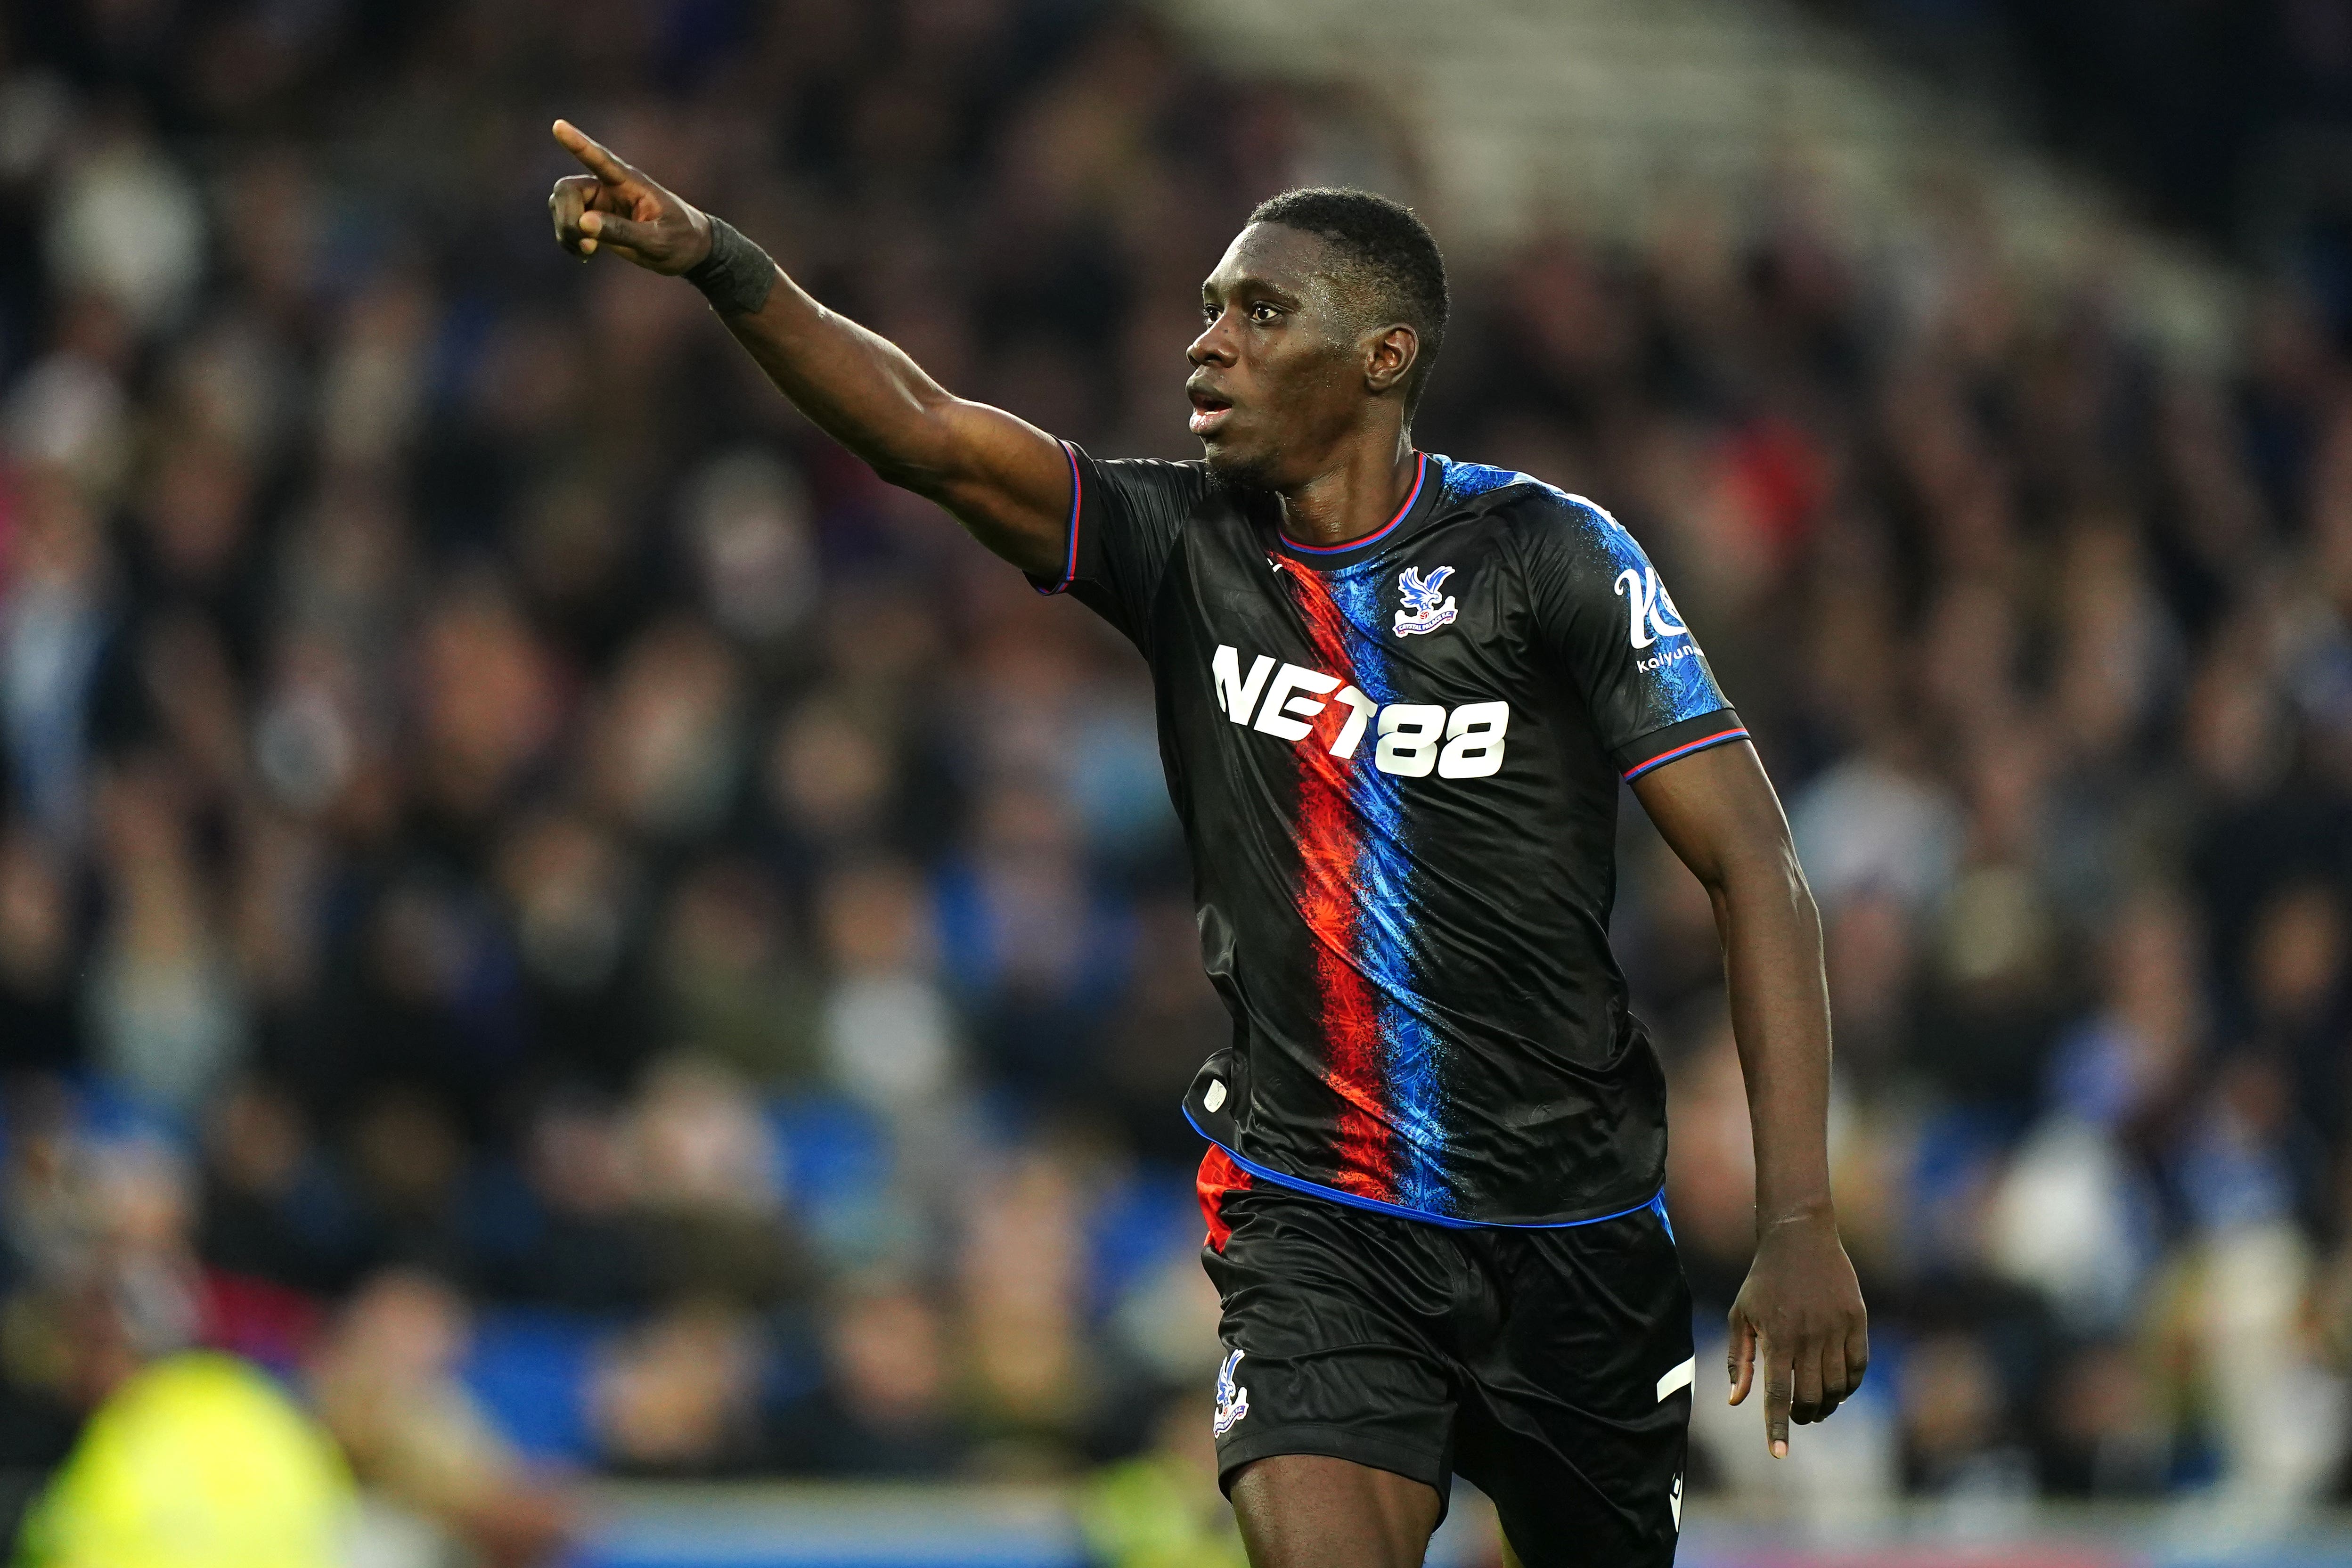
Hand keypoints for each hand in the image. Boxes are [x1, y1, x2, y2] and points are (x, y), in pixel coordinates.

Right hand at [546, 120, 711, 273]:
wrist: (690, 252)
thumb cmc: (681, 240)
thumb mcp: (658, 241)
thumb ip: (622, 231)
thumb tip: (584, 223)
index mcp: (630, 183)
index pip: (601, 160)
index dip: (578, 144)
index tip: (558, 126)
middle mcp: (609, 187)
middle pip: (567, 189)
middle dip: (567, 218)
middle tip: (587, 246)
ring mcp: (599, 202)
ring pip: (560, 205)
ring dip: (566, 231)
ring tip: (588, 252)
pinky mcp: (594, 219)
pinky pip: (566, 223)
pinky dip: (568, 240)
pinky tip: (585, 254)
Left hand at [1726, 1210, 1867, 1457]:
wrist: (1799, 1238)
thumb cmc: (1763, 1280)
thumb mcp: (1741, 1315)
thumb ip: (1739, 1360)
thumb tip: (1737, 1401)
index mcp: (1776, 1337)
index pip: (1777, 1394)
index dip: (1777, 1426)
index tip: (1779, 1454)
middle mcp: (1808, 1336)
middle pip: (1811, 1396)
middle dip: (1805, 1415)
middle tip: (1800, 1417)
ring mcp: (1836, 1328)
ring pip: (1837, 1386)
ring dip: (1828, 1404)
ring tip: (1818, 1405)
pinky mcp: (1857, 1320)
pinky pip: (1858, 1366)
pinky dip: (1850, 1384)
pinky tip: (1839, 1386)